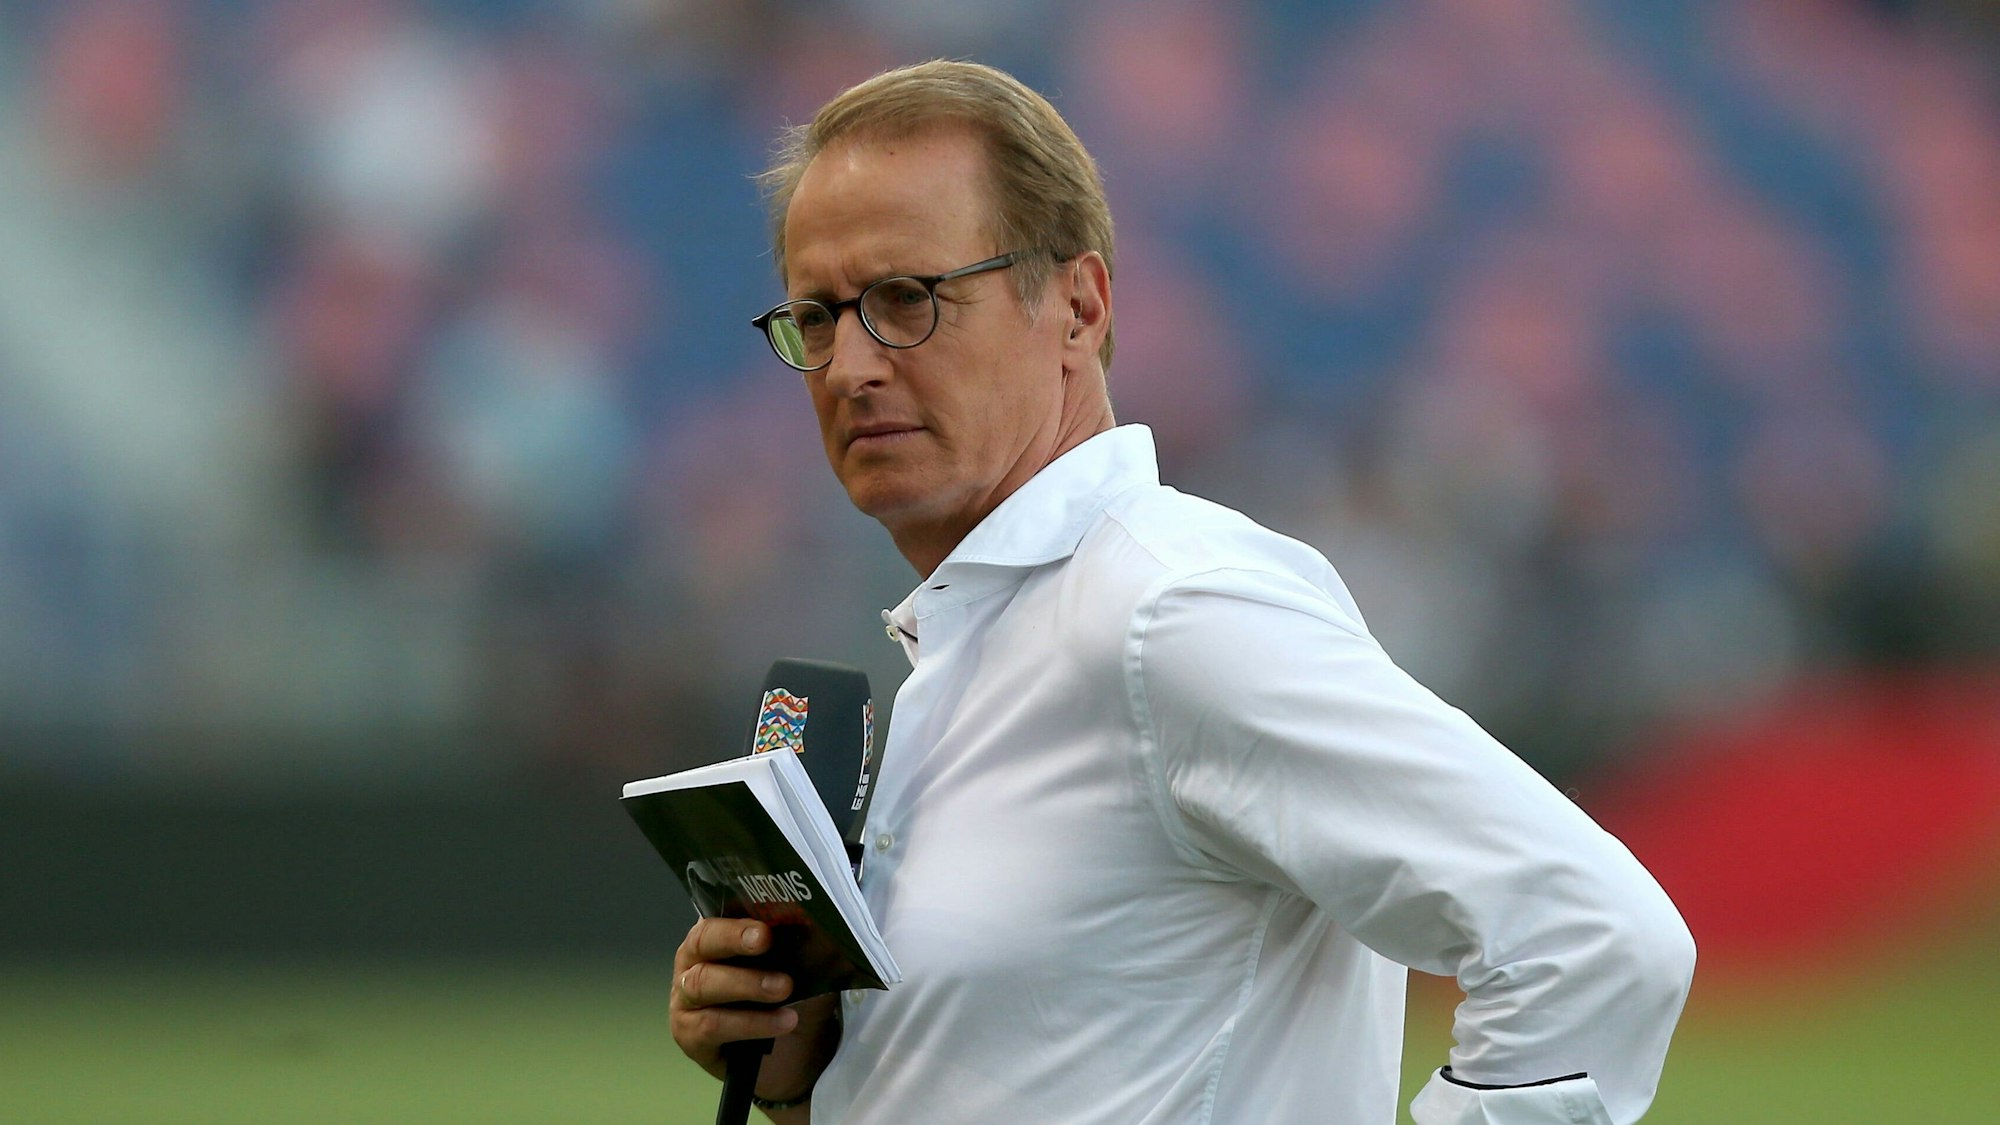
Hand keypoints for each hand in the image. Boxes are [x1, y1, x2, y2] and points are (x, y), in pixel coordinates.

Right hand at [671, 918, 800, 1077]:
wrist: (795, 1053)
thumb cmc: (793, 998)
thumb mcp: (804, 968)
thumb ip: (801, 946)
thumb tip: (817, 927)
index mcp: (719, 935)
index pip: (718, 912)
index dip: (737, 916)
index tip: (764, 922)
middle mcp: (693, 961)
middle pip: (702, 942)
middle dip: (734, 939)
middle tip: (765, 940)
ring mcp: (685, 999)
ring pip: (703, 983)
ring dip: (746, 984)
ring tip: (784, 988)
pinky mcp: (689, 1036)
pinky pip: (713, 1025)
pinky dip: (750, 1023)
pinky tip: (783, 1021)